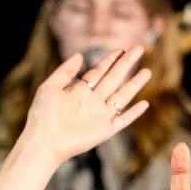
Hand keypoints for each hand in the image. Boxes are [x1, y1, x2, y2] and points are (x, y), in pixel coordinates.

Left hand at [19, 47, 151, 165]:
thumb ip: (64, 71)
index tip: (120, 49)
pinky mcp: (104, 131)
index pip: (98, 72)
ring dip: (134, 84)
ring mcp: (99, 116)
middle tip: (139, 49)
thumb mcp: (50, 87)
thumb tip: (79, 55)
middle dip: (126, 64)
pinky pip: (123, 120)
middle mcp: (92, 102)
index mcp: (79, 91)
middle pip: (113, 79)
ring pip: (122, 96)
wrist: (44, 140)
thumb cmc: (42, 115)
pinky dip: (134, 113)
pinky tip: (144, 104)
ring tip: (147, 71)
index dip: (109, 60)